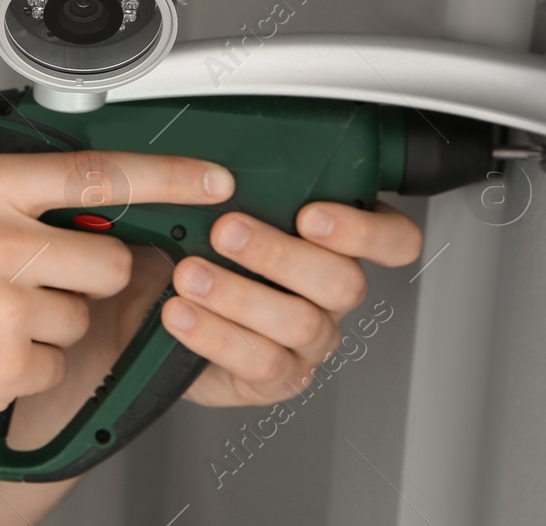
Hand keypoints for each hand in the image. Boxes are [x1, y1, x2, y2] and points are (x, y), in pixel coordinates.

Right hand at [0, 150, 235, 437]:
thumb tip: (58, 192)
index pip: (95, 171)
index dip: (167, 175)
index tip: (210, 180)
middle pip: (106, 258)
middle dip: (86, 275)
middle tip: (32, 282)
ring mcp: (7, 306)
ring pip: (82, 316)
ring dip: (46, 324)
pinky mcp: (10, 363)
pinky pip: (56, 364)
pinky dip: (24, 366)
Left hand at [166, 200, 421, 406]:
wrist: (152, 301)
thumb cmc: (193, 246)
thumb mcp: (216, 205)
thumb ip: (239, 186)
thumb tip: (224, 168)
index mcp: (335, 243)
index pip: (393, 239)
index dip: (366, 232)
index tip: (311, 215)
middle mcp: (331, 292)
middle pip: (344, 282)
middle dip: (279, 254)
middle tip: (225, 232)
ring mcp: (309, 338)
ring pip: (301, 323)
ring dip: (238, 294)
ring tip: (189, 275)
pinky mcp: (276, 376)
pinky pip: (261, 362)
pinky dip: (215, 334)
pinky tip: (181, 312)